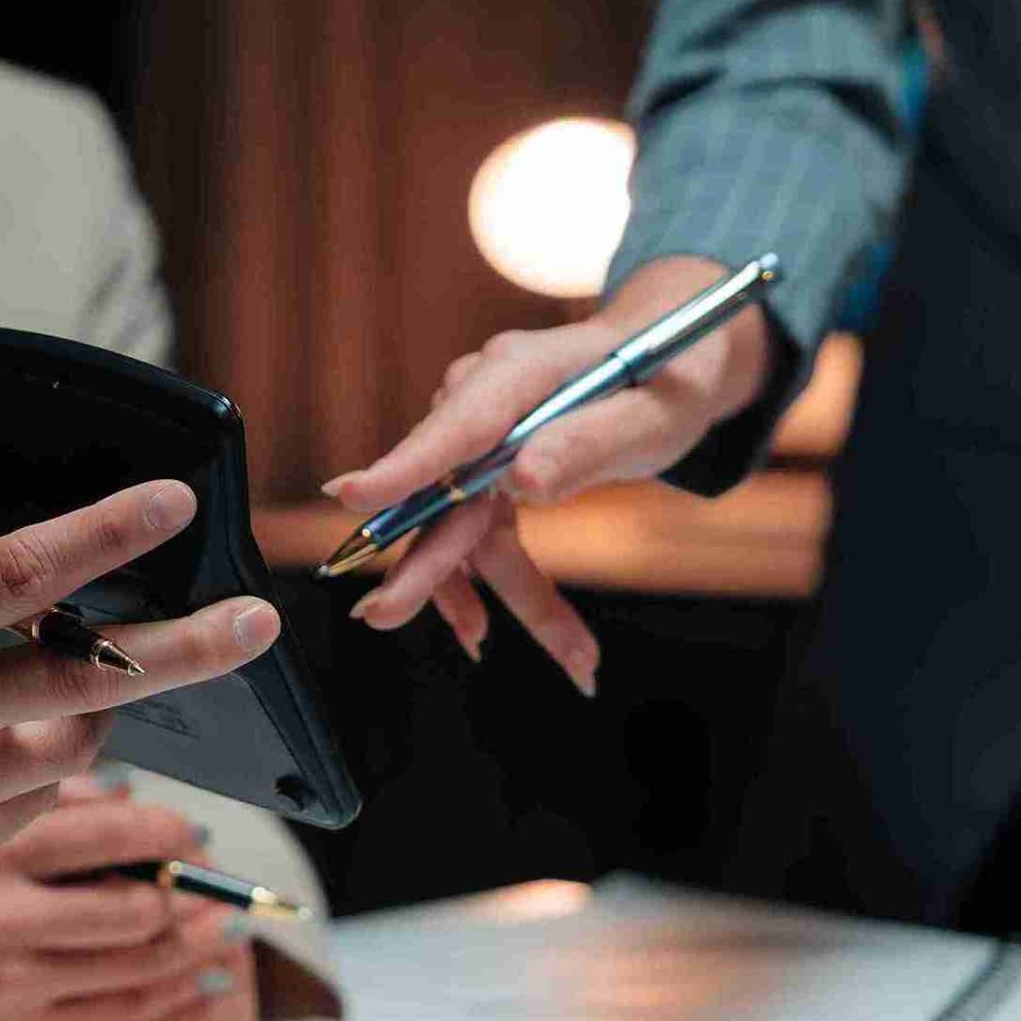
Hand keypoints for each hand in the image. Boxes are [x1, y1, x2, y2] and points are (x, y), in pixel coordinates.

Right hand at [0, 481, 279, 1020]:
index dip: (108, 533)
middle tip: (258, 622)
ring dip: (95, 709)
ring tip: (69, 684)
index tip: (175, 503)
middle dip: (190, 648)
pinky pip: (39, 802)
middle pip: (91, 675)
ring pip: (77, 745)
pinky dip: (41, 769)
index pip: (22, 570)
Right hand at [0, 786, 258, 1020]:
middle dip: (189, 882)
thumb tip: (113, 784)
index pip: (113, 829)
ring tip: (219, 915)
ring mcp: (8, 986)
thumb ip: (12, 792)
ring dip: (195, 935)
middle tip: (206, 864)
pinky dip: (169, 989)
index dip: (166, 827)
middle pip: (141, 898)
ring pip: (141, 959)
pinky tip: (192, 970)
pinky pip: (120, 1014)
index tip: (185, 822)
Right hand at [321, 256, 767, 692]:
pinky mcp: (487, 467)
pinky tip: (520, 632)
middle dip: (428, 565)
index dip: (403, 467)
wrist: (672, 361)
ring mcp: (479, 436)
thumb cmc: (668, 377)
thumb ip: (588, 442)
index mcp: (518, 371)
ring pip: (465, 529)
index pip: (454, 425)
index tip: (349, 496)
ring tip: (577, 659)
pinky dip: (502, 585)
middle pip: (444, 494)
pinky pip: (479, 533)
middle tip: (382, 616)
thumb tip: (521, 479)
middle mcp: (482, 399)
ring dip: (511, 596)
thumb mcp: (652, 414)